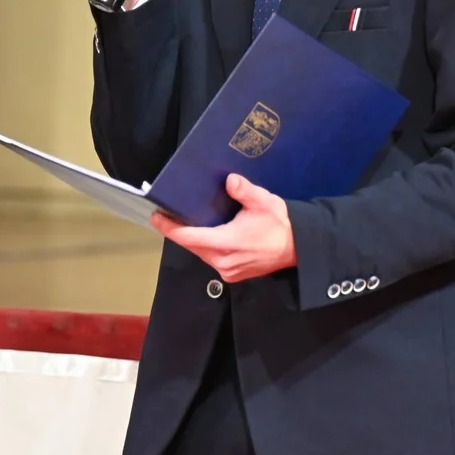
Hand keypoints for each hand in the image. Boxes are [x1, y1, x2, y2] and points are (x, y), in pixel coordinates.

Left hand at [150, 174, 295, 282]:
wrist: (298, 248)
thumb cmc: (279, 224)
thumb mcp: (264, 202)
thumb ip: (244, 191)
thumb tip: (229, 180)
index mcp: (226, 243)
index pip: (189, 237)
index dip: (169, 228)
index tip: (155, 217)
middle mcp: (222, 261)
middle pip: (192, 246)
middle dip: (179, 232)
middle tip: (167, 215)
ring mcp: (228, 270)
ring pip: (201, 253)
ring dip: (193, 240)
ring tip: (185, 223)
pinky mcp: (233, 274)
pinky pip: (212, 259)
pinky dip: (206, 247)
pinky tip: (206, 235)